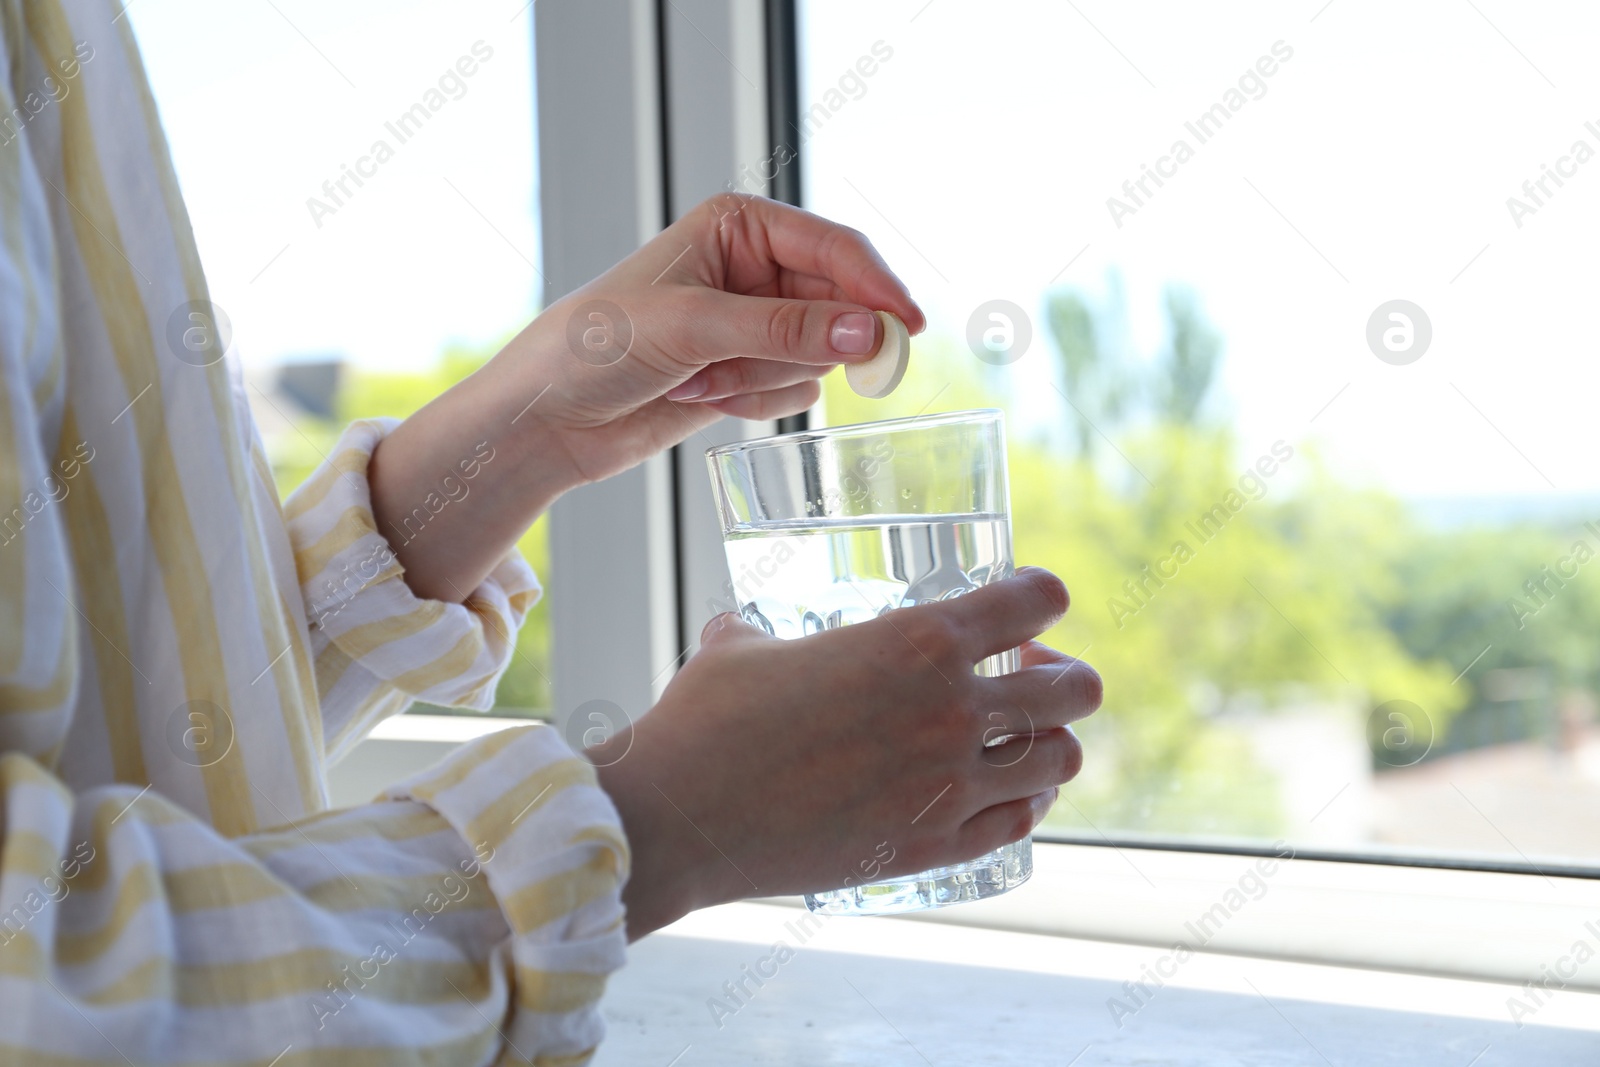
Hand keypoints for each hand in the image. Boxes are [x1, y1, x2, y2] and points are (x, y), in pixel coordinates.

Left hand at [526, 193, 925, 485]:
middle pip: (838, 306)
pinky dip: (756, 402)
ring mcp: (754, 322)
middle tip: (769, 368)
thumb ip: (785, 330)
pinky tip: (701, 398)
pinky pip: (796, 391)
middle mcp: (754, 267)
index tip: (906, 330)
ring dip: (764, 378)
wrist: (548, 416)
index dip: (876, 287)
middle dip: (804, 346)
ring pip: (819, 355)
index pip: (835, 248)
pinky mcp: (750, 370)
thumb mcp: (692, 327)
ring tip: (700, 378)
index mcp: (739, 225)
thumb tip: (869, 332)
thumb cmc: (597, 345)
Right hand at [589, 568, 1102, 940]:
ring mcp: (950, 786)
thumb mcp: (742, 647)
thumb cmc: (705, 721)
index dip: (1042, 597)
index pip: (1036, 601)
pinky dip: (1021, 805)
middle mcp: (952, 710)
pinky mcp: (933, 848)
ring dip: (1050, 745)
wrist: (682, 818)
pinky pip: (1018, 825)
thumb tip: (743, 630)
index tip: (1031, 607)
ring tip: (1018, 742)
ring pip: (1063, 762)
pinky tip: (1000, 795)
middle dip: (1064, 678)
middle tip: (1026, 680)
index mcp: (918, 640)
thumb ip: (765, 631)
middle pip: (1077, 689)